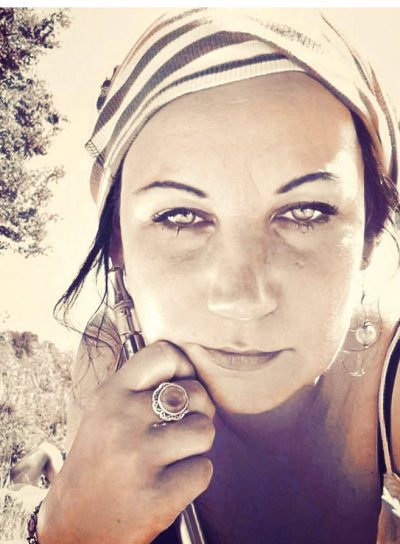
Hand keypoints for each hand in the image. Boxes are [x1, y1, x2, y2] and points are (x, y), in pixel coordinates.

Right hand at [37, 341, 215, 543]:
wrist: (74, 525)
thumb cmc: (99, 462)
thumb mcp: (106, 412)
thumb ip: (141, 387)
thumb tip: (190, 369)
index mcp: (110, 395)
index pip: (163, 354)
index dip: (184, 366)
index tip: (183, 383)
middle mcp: (123, 420)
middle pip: (196, 393)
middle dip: (198, 411)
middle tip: (179, 429)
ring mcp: (139, 457)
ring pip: (204, 430)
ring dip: (197, 445)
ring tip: (174, 456)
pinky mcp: (157, 495)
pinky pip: (203, 469)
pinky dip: (194, 477)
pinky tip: (170, 482)